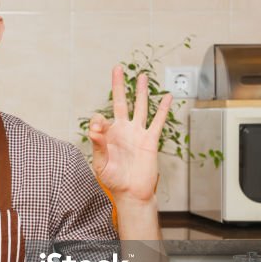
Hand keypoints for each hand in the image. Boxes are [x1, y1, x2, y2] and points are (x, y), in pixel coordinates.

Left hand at [88, 66, 171, 204]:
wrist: (132, 193)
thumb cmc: (114, 180)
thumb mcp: (101, 164)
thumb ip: (98, 145)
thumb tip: (93, 128)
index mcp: (107, 136)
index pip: (100, 119)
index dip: (97, 122)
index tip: (97, 129)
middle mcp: (122, 130)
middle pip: (121, 102)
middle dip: (118, 85)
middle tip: (117, 69)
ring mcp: (137, 133)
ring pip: (140, 107)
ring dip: (140, 91)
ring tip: (141, 76)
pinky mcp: (150, 140)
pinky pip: (157, 121)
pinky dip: (163, 109)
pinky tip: (167, 97)